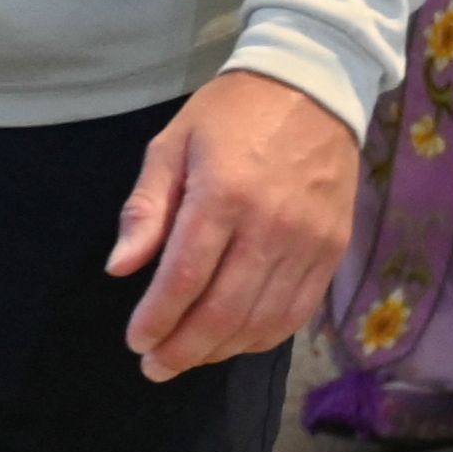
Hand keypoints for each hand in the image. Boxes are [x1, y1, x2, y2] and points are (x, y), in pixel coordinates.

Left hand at [109, 69, 358, 380]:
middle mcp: (270, 225)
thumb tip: (120, 268)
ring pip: (261, 321)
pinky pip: (297, 313)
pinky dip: (262, 337)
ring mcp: (307, 242)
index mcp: (222, 194)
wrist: (311, 86)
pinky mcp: (332, 250)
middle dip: (183, 348)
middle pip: (223, 311)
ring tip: (188, 357)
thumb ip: (146, 208)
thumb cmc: (229, 114)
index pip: (184, 277)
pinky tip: (234, 341)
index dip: (157, 318)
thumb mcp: (172, 144)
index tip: (136, 341)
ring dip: (220, 350)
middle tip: (155, 366)